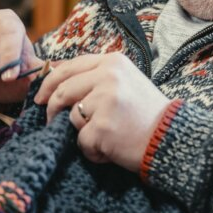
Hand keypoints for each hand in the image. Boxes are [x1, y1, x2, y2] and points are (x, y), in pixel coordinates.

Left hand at [33, 53, 170, 170]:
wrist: (171, 138)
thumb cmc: (147, 113)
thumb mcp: (126, 82)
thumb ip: (97, 77)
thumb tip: (58, 82)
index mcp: (113, 62)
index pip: (69, 67)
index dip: (50, 83)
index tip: (41, 97)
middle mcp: (108, 76)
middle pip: (62, 91)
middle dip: (52, 109)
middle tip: (52, 122)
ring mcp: (104, 101)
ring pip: (71, 118)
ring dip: (82, 132)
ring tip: (106, 136)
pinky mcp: (101, 127)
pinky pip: (82, 141)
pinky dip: (93, 150)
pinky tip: (112, 148)